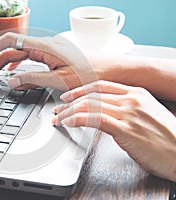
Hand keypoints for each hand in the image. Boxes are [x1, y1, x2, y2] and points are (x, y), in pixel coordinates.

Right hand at [0, 32, 96, 90]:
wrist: (110, 71)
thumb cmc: (91, 74)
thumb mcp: (60, 80)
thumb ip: (34, 79)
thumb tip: (11, 81)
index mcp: (45, 47)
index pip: (11, 43)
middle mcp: (44, 45)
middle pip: (11, 51)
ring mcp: (47, 50)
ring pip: (18, 55)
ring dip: (2, 65)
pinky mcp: (51, 56)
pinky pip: (28, 58)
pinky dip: (16, 65)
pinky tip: (12, 72)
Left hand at [52, 80, 175, 181]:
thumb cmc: (168, 137)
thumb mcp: (147, 114)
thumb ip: (127, 109)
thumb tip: (107, 112)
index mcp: (136, 93)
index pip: (100, 86)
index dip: (80, 90)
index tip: (68, 96)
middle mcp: (130, 99)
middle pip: (91, 96)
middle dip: (70, 103)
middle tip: (58, 109)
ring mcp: (128, 112)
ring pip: (89, 105)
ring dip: (69, 112)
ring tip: (59, 118)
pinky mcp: (125, 128)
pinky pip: (95, 119)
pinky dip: (77, 119)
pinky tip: (68, 122)